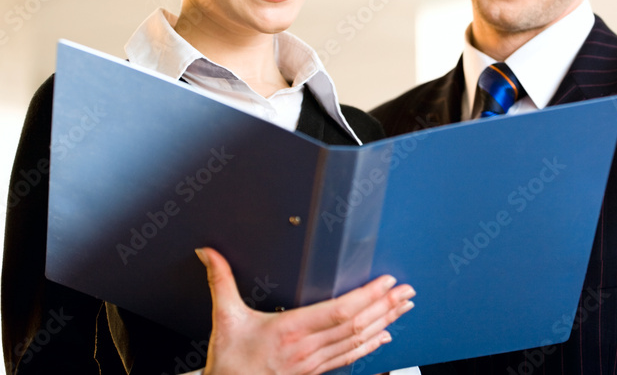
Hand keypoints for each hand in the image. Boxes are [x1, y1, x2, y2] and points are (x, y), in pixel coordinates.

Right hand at [196, 247, 414, 374]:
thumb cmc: (228, 361)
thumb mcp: (223, 316)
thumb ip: (221, 281)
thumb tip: (208, 253)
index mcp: (290, 330)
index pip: (339, 311)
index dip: (367, 296)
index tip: (386, 282)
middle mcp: (307, 348)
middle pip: (356, 325)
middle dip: (385, 307)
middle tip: (407, 292)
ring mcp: (313, 363)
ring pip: (357, 342)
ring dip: (384, 323)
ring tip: (404, 308)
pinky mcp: (313, 372)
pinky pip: (348, 358)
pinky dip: (370, 346)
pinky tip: (385, 336)